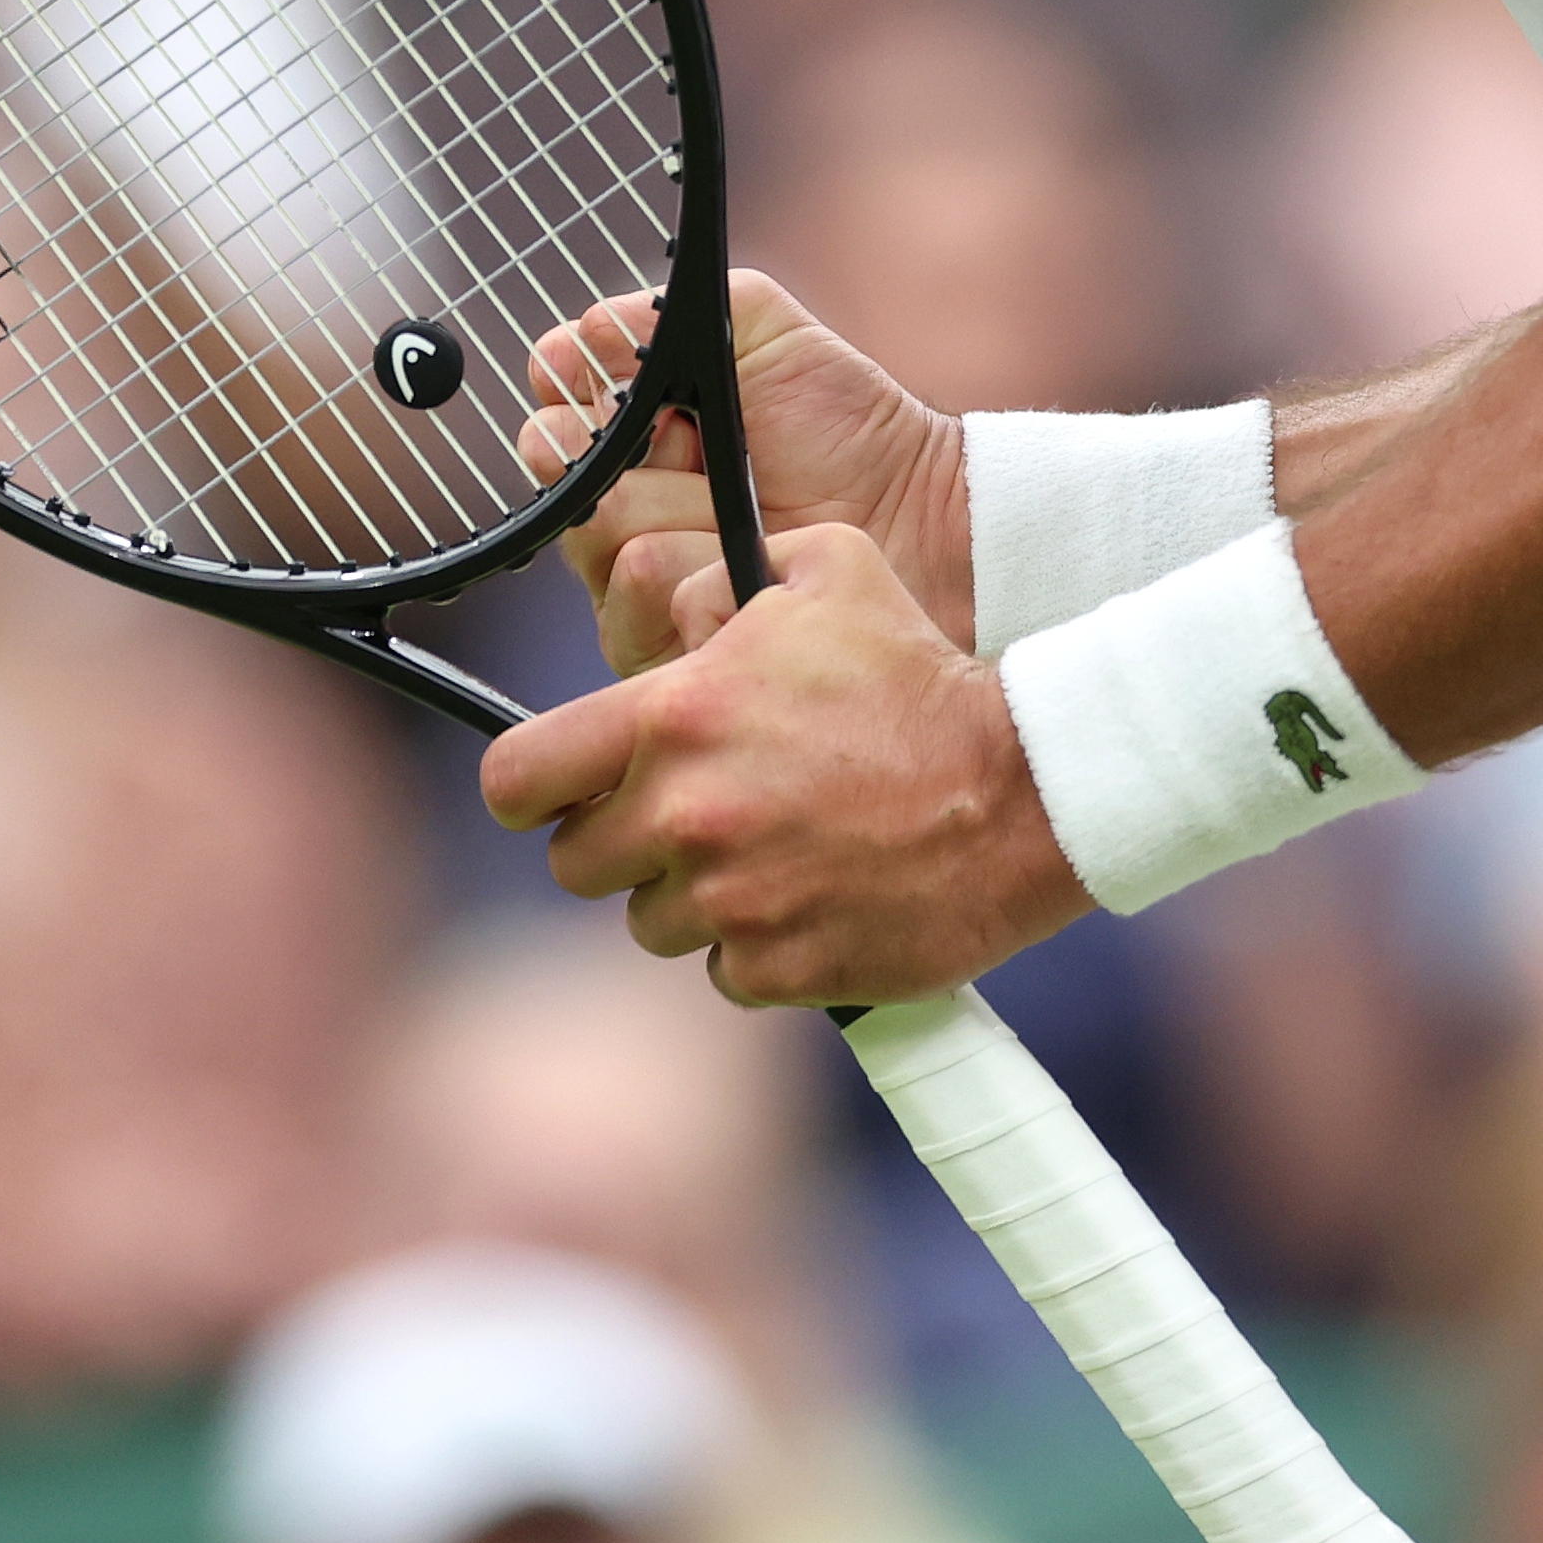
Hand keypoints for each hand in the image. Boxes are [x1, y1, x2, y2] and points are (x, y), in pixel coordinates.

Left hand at [476, 524, 1087, 1006]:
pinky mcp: (780, 967)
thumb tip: (679, 588)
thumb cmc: (921, 673)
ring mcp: (731, 901)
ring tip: (768, 850)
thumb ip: (732, 574)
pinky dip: (758, 945)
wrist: (1023, 788)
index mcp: (676, 717)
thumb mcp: (830, 571)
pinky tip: (814, 895)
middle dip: (619, 842)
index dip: (527, 787)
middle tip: (684, 817)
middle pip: (577, 863)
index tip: (553, 790)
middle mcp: (686, 816)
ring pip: (652, 921)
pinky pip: (728, 970)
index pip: (518, 777)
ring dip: (691, 894)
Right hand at [515, 271, 969, 673]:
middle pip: (561, 481)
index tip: (639, 397)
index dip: (578, 401)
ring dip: (688, 517)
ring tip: (748, 514)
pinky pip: (637, 607)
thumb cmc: (847, 426)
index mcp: (628, 436)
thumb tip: (582, 330)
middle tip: (707, 454)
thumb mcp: (762, 331)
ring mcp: (634, 581)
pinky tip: (749, 567)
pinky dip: (703, 577)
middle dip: (645, 460)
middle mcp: (618, 508)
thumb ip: (665, 313)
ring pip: (604, 539)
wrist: (916, 515)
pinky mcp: (662, 645)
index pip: (546, 415)